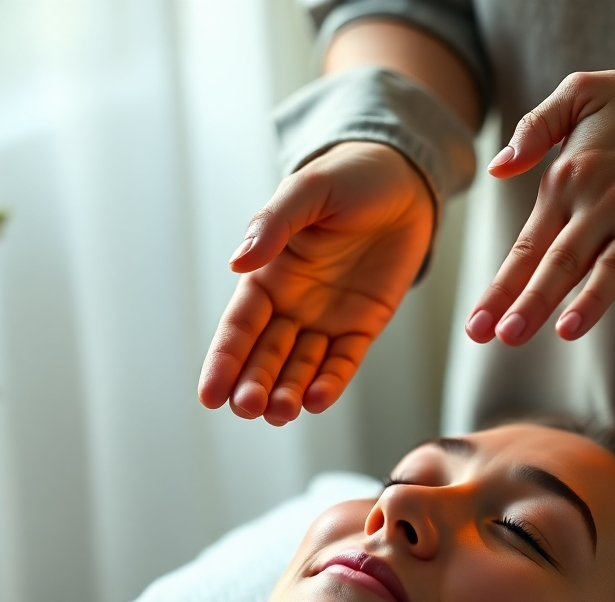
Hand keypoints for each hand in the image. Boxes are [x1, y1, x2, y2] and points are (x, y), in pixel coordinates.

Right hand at [199, 141, 433, 424]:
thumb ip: (274, 225)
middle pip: (265, 356)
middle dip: (254, 385)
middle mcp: (291, 305)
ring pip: (300, 367)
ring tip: (281, 412)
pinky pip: (343, 362)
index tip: (209, 396)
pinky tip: (316, 401)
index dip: (223, 361)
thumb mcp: (308, 192)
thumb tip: (238, 262)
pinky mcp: (362, 326)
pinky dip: (330, 383)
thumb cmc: (349, 176)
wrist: (405, 180)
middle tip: (248, 408)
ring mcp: (326, 319)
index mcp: (267, 274)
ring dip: (288, 392)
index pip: (239, 327)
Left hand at [464, 63, 614, 345]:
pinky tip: (571, 327)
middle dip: (507, 300)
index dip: (498, 286)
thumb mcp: (583, 92)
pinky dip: (592, 299)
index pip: (525, 244)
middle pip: (539, 261)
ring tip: (512, 335)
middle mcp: (585, 200)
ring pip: (570, 267)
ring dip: (539, 303)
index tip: (477, 324)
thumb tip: (496, 168)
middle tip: (482, 334)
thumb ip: (535, 126)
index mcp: (563, 177)